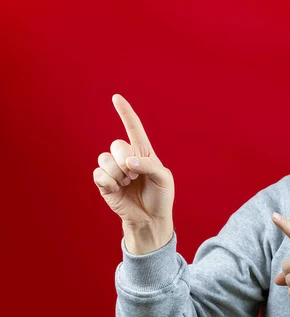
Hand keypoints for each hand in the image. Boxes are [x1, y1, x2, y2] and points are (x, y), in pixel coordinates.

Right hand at [93, 94, 174, 227]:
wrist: (150, 218)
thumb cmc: (160, 197)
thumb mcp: (163, 178)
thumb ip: (149, 165)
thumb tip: (127, 162)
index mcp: (143, 153)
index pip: (134, 129)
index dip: (125, 113)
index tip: (116, 97)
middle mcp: (126, 158)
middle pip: (117, 144)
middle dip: (126, 160)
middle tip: (136, 176)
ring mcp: (114, 170)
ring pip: (105, 159)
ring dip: (119, 174)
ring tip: (128, 184)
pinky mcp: (104, 182)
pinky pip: (98, 174)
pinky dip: (110, 183)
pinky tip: (118, 190)